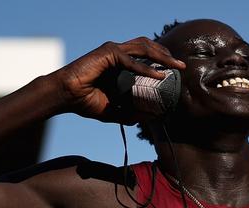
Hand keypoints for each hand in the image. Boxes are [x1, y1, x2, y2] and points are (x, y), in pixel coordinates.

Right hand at [53, 37, 184, 123]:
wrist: (67, 97)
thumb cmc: (86, 101)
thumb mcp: (114, 111)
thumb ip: (130, 113)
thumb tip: (149, 118)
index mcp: (121, 63)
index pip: (146, 56)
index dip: (162, 61)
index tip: (176, 73)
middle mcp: (118, 53)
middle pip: (148, 48)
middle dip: (167, 56)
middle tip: (182, 67)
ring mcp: (113, 51)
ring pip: (143, 48)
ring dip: (161, 56)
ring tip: (175, 66)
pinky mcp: (107, 53)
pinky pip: (131, 60)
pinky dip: (145, 68)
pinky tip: (158, 75)